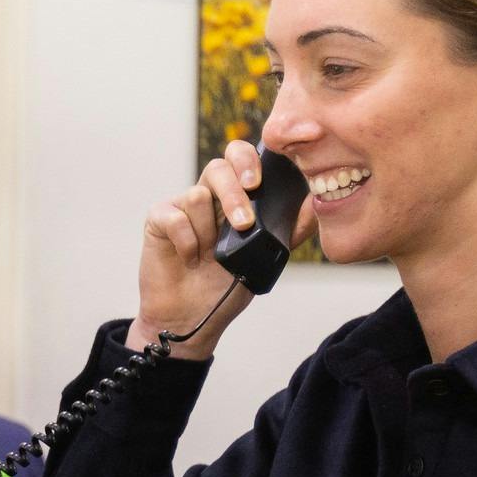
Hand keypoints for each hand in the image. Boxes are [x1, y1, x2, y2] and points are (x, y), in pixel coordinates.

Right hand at [127, 140, 309, 359]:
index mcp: (234, 197)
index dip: (249, 160)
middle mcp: (208, 195)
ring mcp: (181, 206)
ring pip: (198, 195)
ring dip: (209, 231)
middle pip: (219, 167)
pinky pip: (175, 217)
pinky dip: (187, 242)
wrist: (192, 317)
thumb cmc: (226, 286)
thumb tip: (317, 204)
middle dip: (234, 191)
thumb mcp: (267, 257)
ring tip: (209, 255)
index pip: (241, 159)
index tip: (258, 182)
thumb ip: (290, 229)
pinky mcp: (158, 219)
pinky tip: (190, 259)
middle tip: (244, 221)